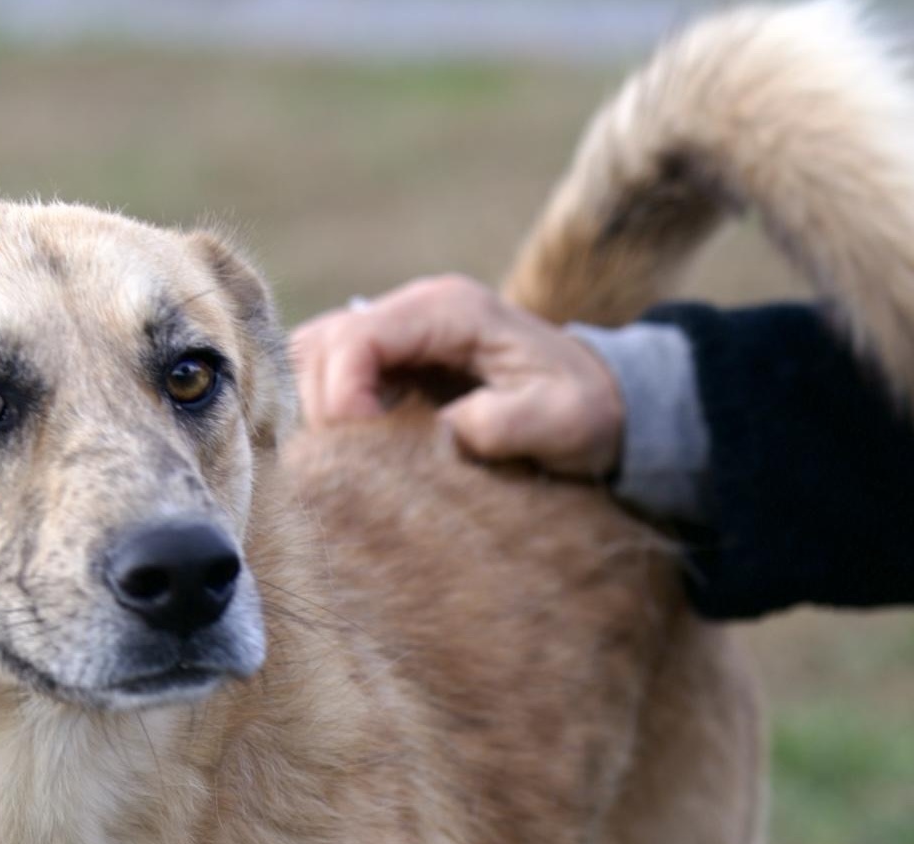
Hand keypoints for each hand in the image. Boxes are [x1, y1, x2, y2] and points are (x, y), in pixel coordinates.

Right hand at [290, 273, 624, 476]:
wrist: (600, 402)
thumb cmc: (583, 409)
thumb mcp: (561, 418)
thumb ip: (504, 423)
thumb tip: (442, 435)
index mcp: (449, 310)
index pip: (358, 338)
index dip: (342, 395)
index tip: (362, 450)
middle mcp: (414, 311)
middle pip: (322, 344)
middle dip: (321, 407)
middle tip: (346, 465)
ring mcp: (398, 335)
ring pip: (314, 359)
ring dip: (314, 412)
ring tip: (342, 460)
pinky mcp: (390, 365)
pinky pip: (328, 379)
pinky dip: (323, 415)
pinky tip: (346, 453)